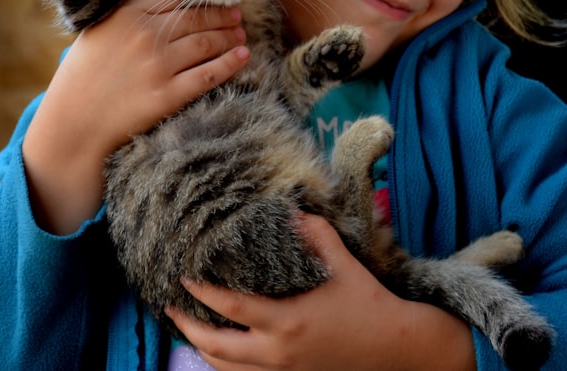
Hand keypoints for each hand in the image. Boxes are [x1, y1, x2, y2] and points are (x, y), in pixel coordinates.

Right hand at [22, 0, 249, 234]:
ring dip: (230, 36)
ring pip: (207, 42)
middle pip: (197, 17)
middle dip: (222, 15)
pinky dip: (231, 62)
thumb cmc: (84, 75)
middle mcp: (145, 36)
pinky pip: (210, 74)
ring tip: (240, 33)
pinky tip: (243, 55)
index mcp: (127, 15)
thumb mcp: (99, 31)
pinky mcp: (168, 95)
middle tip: (236, 15)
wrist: (73, 123)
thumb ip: (131, 11)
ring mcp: (158, 66)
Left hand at [168, 214, 475, 370]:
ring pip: (227, 368)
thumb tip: (291, 211)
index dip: (202, 292)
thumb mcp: (344, 264)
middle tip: (172, 307)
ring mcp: (283, 370)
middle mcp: (279, 351)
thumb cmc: (368, 303)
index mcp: (288, 320)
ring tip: (189, 328)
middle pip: (217, 346)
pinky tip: (221, 351)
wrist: (394, 347)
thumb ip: (317, 234)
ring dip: (203, 349)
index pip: (230, 308)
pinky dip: (226, 365)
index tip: (184, 276)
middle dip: (188, 327)